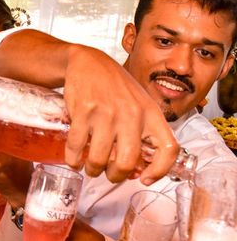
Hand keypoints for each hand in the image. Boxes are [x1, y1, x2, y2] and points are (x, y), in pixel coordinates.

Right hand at [62, 46, 177, 183]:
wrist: (89, 62)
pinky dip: (73, 159)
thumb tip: (138, 166)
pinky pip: (77, 147)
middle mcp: (131, 114)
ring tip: (90, 167)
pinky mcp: (83, 112)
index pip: (168, 148)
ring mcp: (106, 113)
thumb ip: (142, 131)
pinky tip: (74, 159)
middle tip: (109, 175)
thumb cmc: (115, 86)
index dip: (159, 170)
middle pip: (128, 161)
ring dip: (93, 169)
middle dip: (116, 176)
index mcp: (150, 113)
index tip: (145, 178)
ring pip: (100, 158)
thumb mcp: (139, 103)